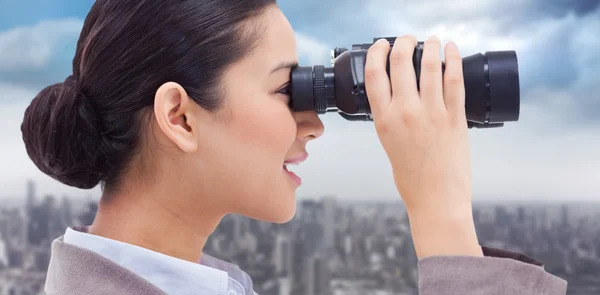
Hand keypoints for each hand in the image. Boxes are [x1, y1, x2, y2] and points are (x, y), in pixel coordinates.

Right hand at [365, 35, 481, 257]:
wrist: (436, 199)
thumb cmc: (412, 178)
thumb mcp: (389, 144)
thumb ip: (391, 119)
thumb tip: (398, 97)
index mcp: (384, 120)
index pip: (375, 74)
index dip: (378, 52)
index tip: (383, 44)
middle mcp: (405, 112)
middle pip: (401, 62)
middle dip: (404, 42)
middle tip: (409, 38)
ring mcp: (431, 113)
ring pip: (429, 66)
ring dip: (431, 46)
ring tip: (433, 40)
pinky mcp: (455, 117)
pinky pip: (454, 80)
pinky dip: (453, 60)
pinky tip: (452, 50)